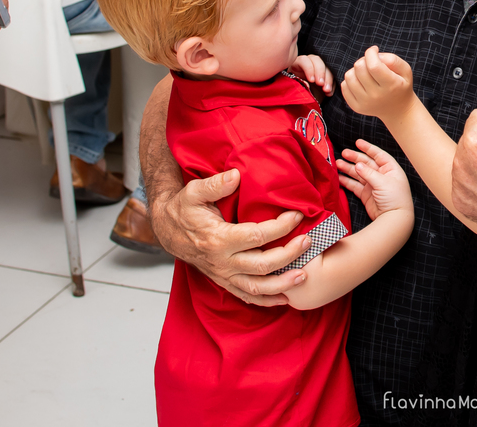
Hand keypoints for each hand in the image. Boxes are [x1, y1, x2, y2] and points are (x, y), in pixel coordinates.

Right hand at [148, 168, 311, 305]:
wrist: (167, 230)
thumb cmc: (184, 209)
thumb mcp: (193, 192)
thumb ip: (215, 185)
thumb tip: (236, 175)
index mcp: (217, 239)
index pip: (257, 236)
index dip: (280, 227)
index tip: (297, 215)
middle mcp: (222, 262)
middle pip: (262, 265)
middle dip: (289, 255)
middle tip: (309, 241)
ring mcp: (223, 275)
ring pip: (257, 287)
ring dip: (282, 284)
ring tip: (304, 275)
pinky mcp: (224, 282)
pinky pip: (247, 296)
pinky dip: (267, 301)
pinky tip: (285, 298)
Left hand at [291, 54, 333, 96]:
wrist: (304, 100)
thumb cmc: (297, 93)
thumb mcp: (297, 89)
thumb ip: (301, 85)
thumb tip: (307, 83)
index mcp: (297, 64)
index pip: (304, 60)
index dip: (309, 69)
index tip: (311, 80)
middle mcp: (309, 63)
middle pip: (317, 60)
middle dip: (320, 72)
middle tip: (321, 84)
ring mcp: (319, 68)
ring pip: (327, 66)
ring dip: (328, 78)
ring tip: (327, 90)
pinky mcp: (327, 74)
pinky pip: (333, 75)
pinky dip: (333, 84)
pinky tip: (330, 92)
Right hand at [338, 139, 413, 220]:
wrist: (394, 219)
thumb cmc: (395, 199)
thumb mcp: (383, 182)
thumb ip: (369, 173)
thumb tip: (357, 164)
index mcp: (390, 169)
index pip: (378, 155)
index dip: (368, 148)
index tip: (357, 142)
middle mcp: (382, 176)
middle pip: (366, 163)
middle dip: (355, 158)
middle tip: (343, 153)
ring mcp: (373, 185)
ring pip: (359, 174)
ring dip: (348, 169)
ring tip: (337, 164)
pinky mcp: (366, 195)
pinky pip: (355, 185)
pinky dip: (347, 181)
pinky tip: (339, 177)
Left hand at [340, 46, 414, 119]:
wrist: (398, 110)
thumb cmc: (401, 85)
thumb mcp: (405, 70)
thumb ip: (392, 59)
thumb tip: (375, 55)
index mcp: (391, 85)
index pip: (373, 65)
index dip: (371, 53)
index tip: (374, 50)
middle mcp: (376, 96)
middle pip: (359, 68)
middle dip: (364, 60)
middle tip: (371, 63)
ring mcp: (365, 103)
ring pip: (349, 77)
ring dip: (356, 70)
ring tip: (365, 73)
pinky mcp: (356, 107)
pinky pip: (344, 87)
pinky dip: (351, 80)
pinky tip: (361, 82)